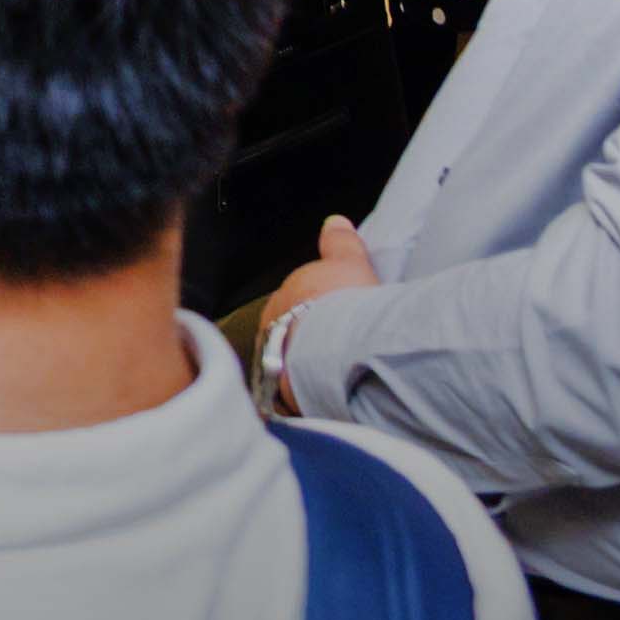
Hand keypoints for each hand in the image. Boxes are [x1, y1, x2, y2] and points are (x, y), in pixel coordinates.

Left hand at [257, 216, 380, 406]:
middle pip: (286, 331)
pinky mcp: (277, 390)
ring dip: (301, 366)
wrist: (337, 347)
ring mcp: (271, 358)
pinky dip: (301, 392)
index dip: (313, 309)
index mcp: (283, 295)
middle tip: (334, 346)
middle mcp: (270, 325)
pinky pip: (288, 391)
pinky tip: (320, 396)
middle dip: (305, 337)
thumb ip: (340, 243)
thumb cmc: (345, 304)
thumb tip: (335, 223)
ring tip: (330, 375)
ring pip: (285, 360)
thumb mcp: (349, 263)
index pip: (292, 302)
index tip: (330, 317)